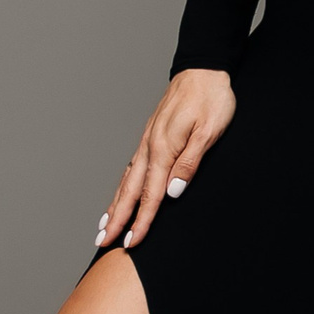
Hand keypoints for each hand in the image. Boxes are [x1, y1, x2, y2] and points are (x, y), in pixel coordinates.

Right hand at [97, 68, 236, 254]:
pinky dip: (123, 185)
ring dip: (115, 204)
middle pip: (130, 190)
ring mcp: (148, 141)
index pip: (151, 194)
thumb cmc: (211, 98)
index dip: (141, 221)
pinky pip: (132, 166)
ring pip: (127, 179)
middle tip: (102, 242)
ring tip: (104, 225)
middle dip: (117, 218)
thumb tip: (172, 192)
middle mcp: (150, 147)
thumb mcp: (209, 131)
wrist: (203, 70)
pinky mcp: (151, 136)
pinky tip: (121, 193)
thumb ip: (190, 162)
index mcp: (164, 148)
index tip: (131, 243)